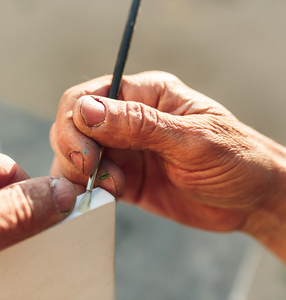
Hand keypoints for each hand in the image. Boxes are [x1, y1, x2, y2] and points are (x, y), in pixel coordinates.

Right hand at [51, 71, 285, 259]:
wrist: (252, 200)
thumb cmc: (236, 160)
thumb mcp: (193, 140)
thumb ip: (139, 124)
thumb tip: (86, 110)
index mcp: (145, 94)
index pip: (89, 95)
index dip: (76, 121)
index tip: (87, 154)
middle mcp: (128, 119)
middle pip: (73, 123)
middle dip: (72, 148)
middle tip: (90, 172)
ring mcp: (123, 150)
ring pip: (74, 152)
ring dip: (77, 171)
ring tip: (108, 187)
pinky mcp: (123, 178)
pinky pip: (89, 180)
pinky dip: (85, 190)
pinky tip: (105, 198)